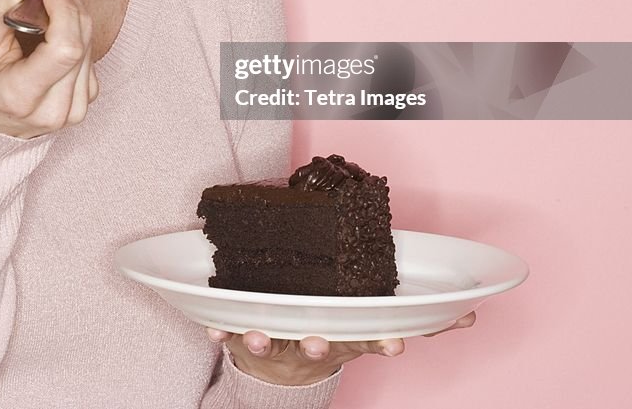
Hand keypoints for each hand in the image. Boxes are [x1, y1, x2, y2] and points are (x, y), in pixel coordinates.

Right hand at [0, 0, 97, 138]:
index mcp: (22, 97)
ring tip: (42, 5)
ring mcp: (74, 110)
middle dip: (65, 2)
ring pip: (90, 45)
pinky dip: (74, 34)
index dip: (63, 8)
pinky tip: (51, 32)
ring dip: (71, 15)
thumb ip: (3, 4)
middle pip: (80, 41)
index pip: (66, 49)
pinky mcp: (85, 101)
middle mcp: (54, 110)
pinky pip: (91, 55)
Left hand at [206, 311, 476, 385]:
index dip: (380, 344)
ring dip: (263, 338)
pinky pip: (228, 331)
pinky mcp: (245, 334)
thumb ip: (420, 318)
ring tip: (255, 333)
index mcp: (346, 335)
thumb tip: (471, 312)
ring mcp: (278, 340)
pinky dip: (217, 329)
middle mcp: (314, 340)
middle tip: (318, 340)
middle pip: (319, 345)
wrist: (280, 368)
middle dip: (319, 344)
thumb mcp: (372, 326)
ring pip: (271, 340)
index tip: (392, 344)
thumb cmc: (330, 326)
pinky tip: (208, 325)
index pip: (368, 342)